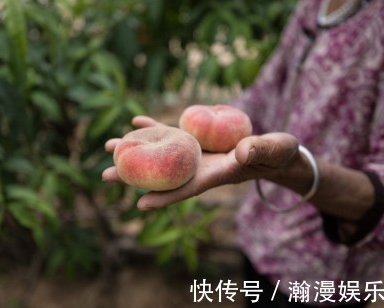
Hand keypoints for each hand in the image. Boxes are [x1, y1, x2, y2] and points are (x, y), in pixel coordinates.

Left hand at [102, 116, 298, 209]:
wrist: (277, 152)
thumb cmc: (279, 154)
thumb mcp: (275, 150)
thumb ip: (261, 150)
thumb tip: (241, 151)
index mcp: (218, 175)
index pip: (188, 189)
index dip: (165, 197)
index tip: (139, 204)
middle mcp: (201, 169)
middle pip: (164, 175)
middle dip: (135, 176)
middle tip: (104, 174)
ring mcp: (196, 155)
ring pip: (162, 154)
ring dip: (136, 150)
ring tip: (110, 145)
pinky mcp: (197, 142)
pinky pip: (171, 135)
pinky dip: (154, 128)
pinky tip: (136, 120)